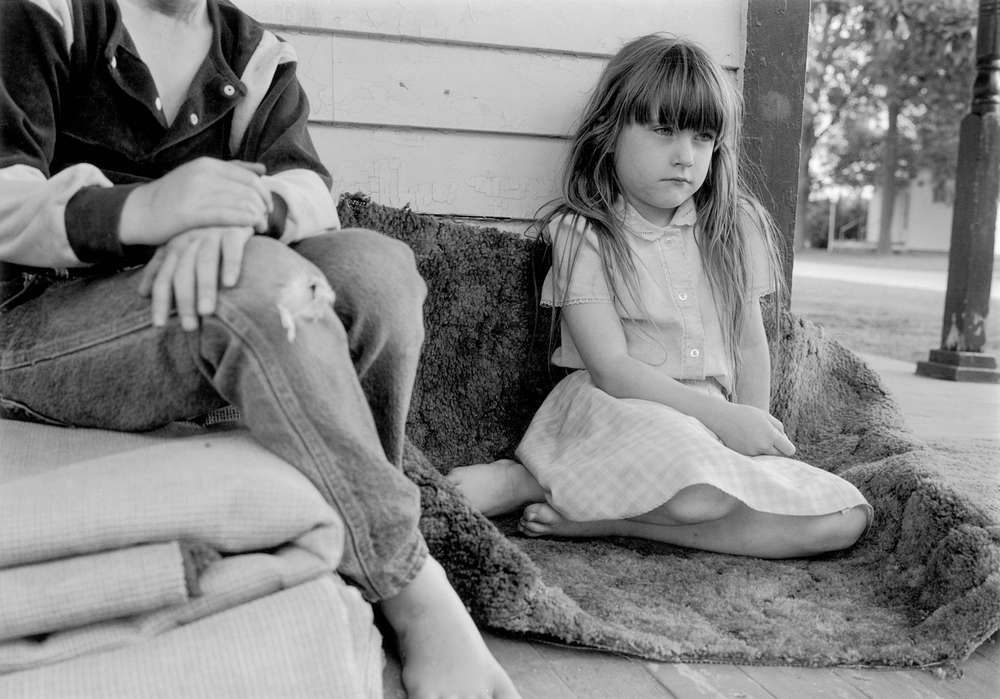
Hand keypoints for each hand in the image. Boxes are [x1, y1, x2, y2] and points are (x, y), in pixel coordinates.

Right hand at [120, 158, 272, 246]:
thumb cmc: (174, 196)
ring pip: (241, 204)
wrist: (139, 211)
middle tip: (265, 221)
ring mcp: (196, 193)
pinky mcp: (190, 213)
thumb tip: (262, 169)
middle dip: (263, 208)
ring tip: (259, 228)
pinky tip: (249, 231)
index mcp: (208, 165)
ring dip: (257, 218)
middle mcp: (203, 175)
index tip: (267, 208)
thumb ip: (231, 171)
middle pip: (249, 191)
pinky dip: (244, 223)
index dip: (265, 194)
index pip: (250, 178)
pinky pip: (227, 216)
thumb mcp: (200, 175)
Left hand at [138, 226, 252, 330]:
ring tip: (206, 312)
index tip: (160, 325)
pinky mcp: (235, 231)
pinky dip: (230, 265)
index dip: (160, 301)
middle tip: (189, 326)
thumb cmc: (207, 239)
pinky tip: (230, 283)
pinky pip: (231, 248)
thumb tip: (141, 293)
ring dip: (204, 288)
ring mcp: (212, 234)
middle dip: (184, 300)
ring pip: (205, 263)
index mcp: (175, 247)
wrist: (235, 210)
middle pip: (182, 273)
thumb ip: (161, 268)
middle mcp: (191, 240)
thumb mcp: (181, 250)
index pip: (163, 277)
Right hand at [708, 402, 795, 456]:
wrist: (721, 418)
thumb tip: (785, 441)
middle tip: (768, 440)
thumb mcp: (765, 416)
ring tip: (754, 438)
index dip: (787, 447)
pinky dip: (754, 452)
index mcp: (770, 434)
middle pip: (779, 456)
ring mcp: (752, 452)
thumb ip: (779, 428)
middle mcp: (762, 445)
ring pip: (766, 458)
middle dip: (777, 450)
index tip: (782, 443)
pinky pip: (755, 458)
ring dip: (764, 451)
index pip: (789, 450)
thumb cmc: (745, 415)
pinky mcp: (743, 456)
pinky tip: (747, 442)